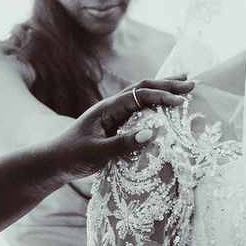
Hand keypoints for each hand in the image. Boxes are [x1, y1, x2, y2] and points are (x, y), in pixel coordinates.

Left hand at [46, 77, 194, 180]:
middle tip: (192, 83)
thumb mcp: (97, 153)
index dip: (161, 97)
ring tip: (183, 83)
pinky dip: (155, 103)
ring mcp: (114, 114)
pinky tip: (165, 104)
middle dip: (168, 85)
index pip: (139, 96)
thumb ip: (122, 144)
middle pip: (143, 88)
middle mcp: (112, 106)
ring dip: (162, 90)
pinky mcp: (115, 123)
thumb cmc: (72, 157)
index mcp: (107, 108)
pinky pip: (139, 109)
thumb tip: (151, 134)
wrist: (54, 162)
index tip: (181, 102)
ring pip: (142, 95)